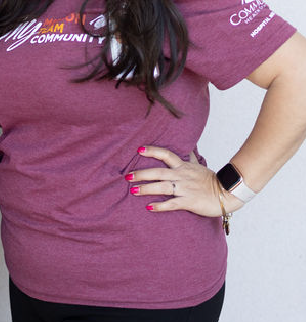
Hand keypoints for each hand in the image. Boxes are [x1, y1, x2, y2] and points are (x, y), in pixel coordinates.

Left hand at [125, 145, 243, 216]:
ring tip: (133, 190)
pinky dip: (160, 205)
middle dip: (142, 173)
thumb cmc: (211, 180)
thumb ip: (189, 158)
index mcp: (183, 166)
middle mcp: (182, 175)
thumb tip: (187, 147)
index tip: (139, 149)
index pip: (166, 154)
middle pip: (158, 172)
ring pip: (162, 187)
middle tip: (127, 176)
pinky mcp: (189, 202)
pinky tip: (149, 207)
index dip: (152, 151)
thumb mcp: (198, 166)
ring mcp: (185, 188)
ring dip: (146, 188)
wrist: (228, 193)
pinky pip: (172, 204)